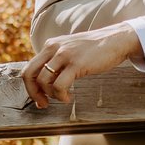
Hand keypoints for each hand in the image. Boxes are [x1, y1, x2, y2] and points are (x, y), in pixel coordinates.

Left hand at [20, 24, 140, 107]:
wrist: (116, 40)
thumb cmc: (95, 49)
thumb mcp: (70, 50)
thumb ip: (57, 62)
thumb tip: (45, 84)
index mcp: (50, 45)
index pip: (29, 68)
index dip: (31, 87)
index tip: (39, 98)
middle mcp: (53, 48)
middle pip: (29, 74)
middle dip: (33, 93)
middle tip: (43, 104)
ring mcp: (64, 55)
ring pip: (43, 81)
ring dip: (51, 95)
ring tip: (63, 97)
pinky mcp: (76, 64)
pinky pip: (59, 86)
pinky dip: (61, 96)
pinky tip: (69, 97)